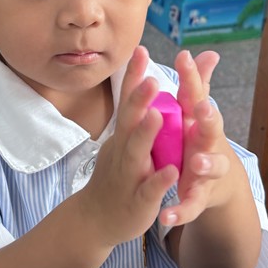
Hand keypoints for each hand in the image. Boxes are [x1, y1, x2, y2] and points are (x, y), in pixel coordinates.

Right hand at [78, 46, 178, 246]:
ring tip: (158, 115)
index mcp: (123, 135)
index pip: (127, 100)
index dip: (132, 76)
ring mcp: (128, 175)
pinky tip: (172, 171)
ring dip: (145, 134)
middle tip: (152, 77)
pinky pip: (148, 189)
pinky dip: (159, 180)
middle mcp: (122, 150)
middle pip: (129, 121)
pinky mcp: (138, 200)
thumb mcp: (127, 141)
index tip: (141, 49)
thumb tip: (148, 78)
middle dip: (139, 99)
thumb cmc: (116, 174)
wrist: (95, 219)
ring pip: (136, 153)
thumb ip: (140, 112)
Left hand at [160, 49, 233, 226]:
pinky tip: (166, 216)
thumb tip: (208, 52)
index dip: (192, 77)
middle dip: (209, 118)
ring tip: (196, 161)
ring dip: (205, 163)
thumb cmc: (200, 141)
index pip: (198, 95)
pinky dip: (180, 211)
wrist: (216, 185)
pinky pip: (190, 205)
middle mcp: (208, 143)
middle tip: (203, 107)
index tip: (183, 57)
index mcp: (201, 121)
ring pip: (209, 167)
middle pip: (212, 129)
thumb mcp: (197, 115)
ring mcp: (206, 171)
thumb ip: (200, 84)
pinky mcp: (198, 197)